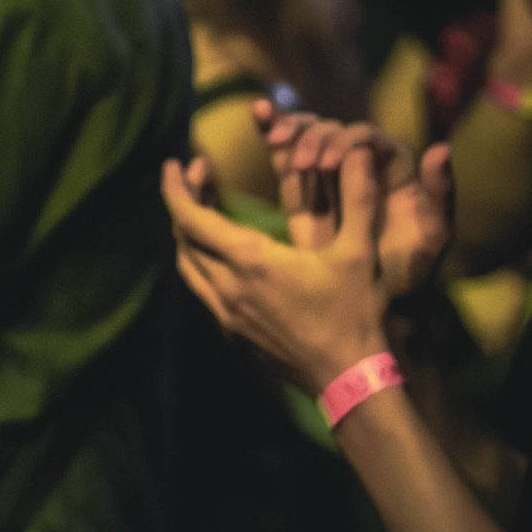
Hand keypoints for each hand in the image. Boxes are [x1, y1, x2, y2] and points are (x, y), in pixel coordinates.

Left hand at [164, 150, 394, 395]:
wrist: (350, 380)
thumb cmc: (355, 314)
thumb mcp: (359, 252)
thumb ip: (358, 197)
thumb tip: (360, 152)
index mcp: (251, 262)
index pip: (191, 218)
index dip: (176, 188)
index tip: (170, 164)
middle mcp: (228, 288)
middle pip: (184, 240)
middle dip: (184, 204)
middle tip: (197, 176)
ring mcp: (227, 316)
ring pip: (189, 268)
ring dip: (189, 236)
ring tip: (204, 210)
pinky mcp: (234, 335)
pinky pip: (203, 292)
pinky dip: (202, 265)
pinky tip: (223, 255)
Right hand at [256, 102, 453, 298]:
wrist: (371, 306)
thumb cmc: (408, 274)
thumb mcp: (431, 239)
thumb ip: (439, 196)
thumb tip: (441, 148)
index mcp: (393, 170)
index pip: (368, 140)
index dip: (346, 144)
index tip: (327, 164)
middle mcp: (362, 164)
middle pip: (335, 133)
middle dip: (315, 139)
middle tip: (301, 162)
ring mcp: (330, 175)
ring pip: (310, 135)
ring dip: (292, 128)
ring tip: (276, 139)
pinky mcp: (303, 188)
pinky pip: (287, 155)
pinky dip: (274, 131)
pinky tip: (261, 113)